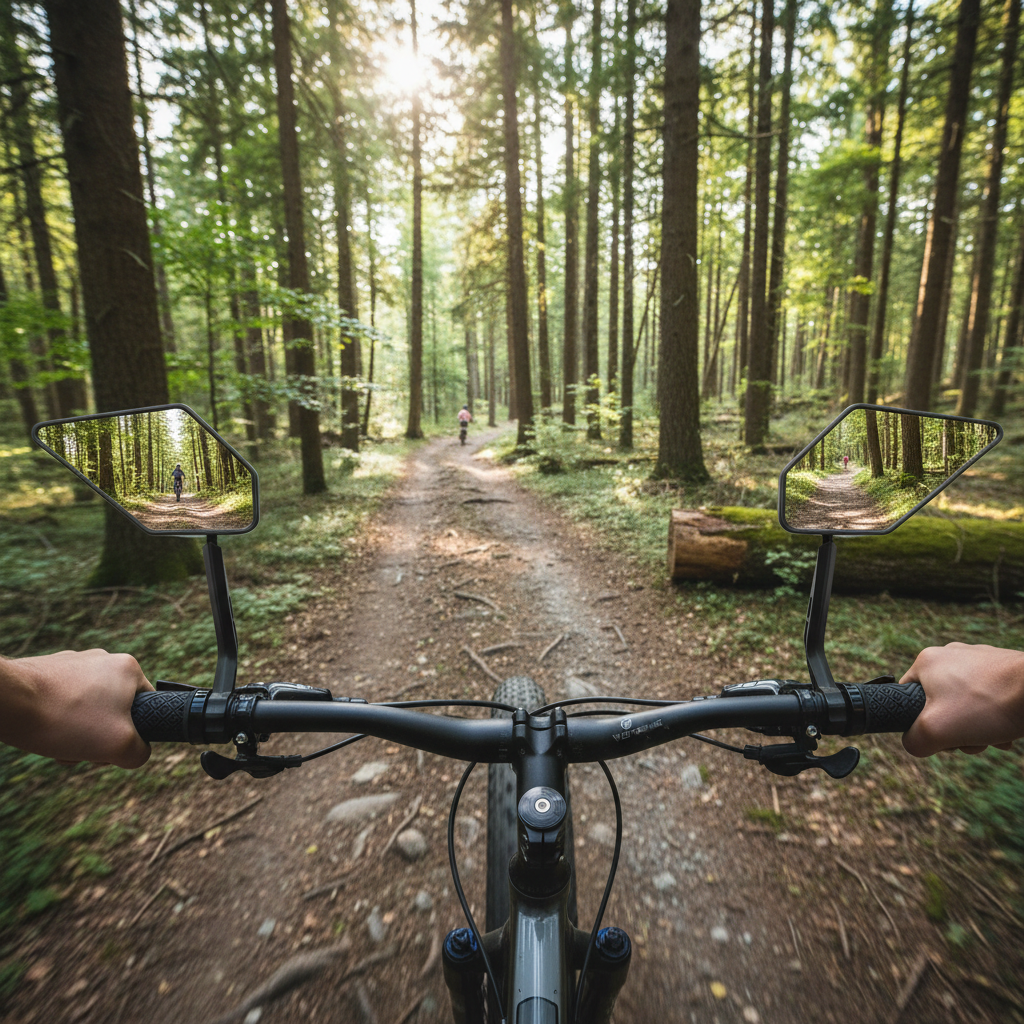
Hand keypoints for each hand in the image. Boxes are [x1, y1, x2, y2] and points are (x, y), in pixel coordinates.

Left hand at [1, 649, 153, 768]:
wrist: (6, 702)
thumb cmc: (65, 719)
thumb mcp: (119, 745)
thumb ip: (140, 752)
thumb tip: (138, 752)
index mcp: (128, 668)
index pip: (147, 705)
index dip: (132, 733)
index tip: (109, 745)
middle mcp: (103, 659)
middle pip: (113, 710)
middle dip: (98, 736)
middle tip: (81, 749)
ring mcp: (73, 663)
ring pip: (86, 709)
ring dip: (76, 732)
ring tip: (57, 742)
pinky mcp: (47, 671)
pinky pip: (63, 703)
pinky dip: (56, 721)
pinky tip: (42, 731)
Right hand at [900, 642, 1023, 756]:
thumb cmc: (987, 705)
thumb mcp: (935, 731)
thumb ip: (913, 740)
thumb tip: (915, 743)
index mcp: (926, 661)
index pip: (905, 697)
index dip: (920, 723)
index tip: (942, 736)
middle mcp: (950, 654)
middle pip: (939, 704)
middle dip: (956, 731)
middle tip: (972, 740)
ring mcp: (978, 659)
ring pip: (966, 704)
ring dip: (978, 728)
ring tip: (995, 736)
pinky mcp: (1002, 668)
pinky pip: (989, 697)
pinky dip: (995, 717)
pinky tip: (1008, 729)